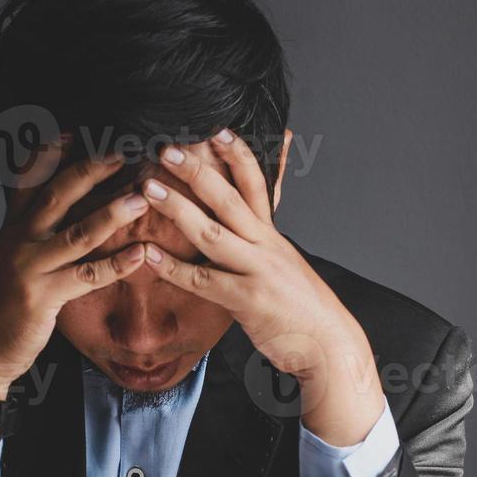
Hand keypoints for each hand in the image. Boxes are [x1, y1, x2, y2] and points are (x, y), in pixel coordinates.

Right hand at [0, 145, 148, 452]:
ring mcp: (29, 267)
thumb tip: (56, 215)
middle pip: (57, 195)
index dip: (49, 154)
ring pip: (77, 233)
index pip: (28, 181)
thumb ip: (30, 235)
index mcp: (11, 230)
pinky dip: (117, 264)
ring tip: (143, 196)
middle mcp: (18, 241)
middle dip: (91, 170)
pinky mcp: (42, 297)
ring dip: (112, 212)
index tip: (74, 130)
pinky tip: (141, 253)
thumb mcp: (7, 261)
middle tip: (123, 150)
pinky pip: (87, 275)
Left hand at [141, 131, 385, 446]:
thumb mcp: (284, 267)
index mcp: (273, 236)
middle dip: (198, 171)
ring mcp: (257, 271)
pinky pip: (202, 279)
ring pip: (212, 232)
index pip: (257, 184)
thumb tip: (241, 229)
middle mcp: (266, 246)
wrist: (329, 346)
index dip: (238, 155)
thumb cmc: (302, 310)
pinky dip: (172, 267)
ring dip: (178, 208)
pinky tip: (147, 254)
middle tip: (168, 148)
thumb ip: (260, 246)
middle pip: (229, 198)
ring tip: (149, 189)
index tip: (217, 129)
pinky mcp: (246, 300)